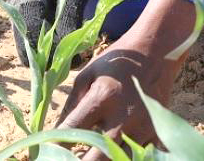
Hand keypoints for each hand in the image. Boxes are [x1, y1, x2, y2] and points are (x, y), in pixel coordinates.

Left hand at [57, 0, 199, 159]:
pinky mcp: (156, 133)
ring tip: (90, 155)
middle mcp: (123, 118)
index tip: (46, 150)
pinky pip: (142, 155)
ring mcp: (143, 128)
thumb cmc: (117, 63)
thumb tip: (57, 129)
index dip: (57, 143)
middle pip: (98, 157)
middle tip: (67, 159)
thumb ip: (72, 103)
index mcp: (102, 99)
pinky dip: (126, 155)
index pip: (73, 130)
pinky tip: (114, 152)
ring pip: (120, 159)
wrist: (156, 54)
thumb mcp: (88, 74)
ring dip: (103, 159)